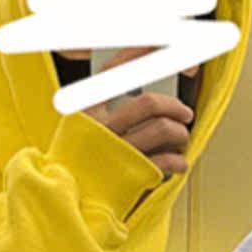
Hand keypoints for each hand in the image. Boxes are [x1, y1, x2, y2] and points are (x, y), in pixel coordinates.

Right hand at [83, 45, 193, 176]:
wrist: (67, 207)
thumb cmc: (78, 167)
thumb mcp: (78, 133)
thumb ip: (104, 112)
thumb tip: (142, 95)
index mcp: (85, 113)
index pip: (113, 72)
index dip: (138, 54)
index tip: (159, 44)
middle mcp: (101, 130)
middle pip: (149, 102)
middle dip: (174, 106)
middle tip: (184, 113)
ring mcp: (117, 153)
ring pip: (163, 129)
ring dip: (180, 134)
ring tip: (180, 140)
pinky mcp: (132, 176)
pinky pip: (167, 161)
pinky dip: (178, 161)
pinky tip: (177, 164)